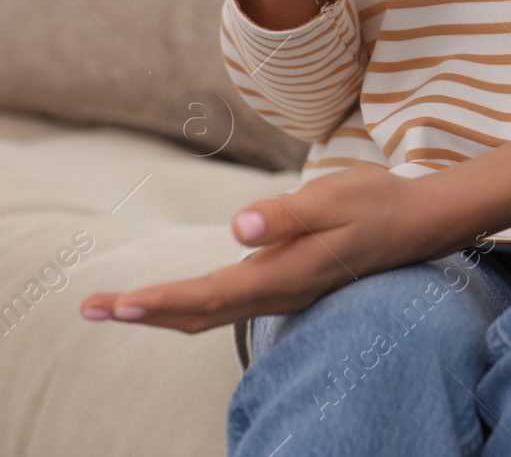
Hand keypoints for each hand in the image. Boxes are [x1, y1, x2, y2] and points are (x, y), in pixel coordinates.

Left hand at [79, 166, 462, 333]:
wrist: (421, 223)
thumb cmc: (377, 202)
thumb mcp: (333, 197)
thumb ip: (286, 215)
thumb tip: (237, 228)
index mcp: (284, 275)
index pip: (209, 296)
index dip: (160, 300)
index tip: (117, 303)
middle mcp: (278, 293)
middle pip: (199, 313)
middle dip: (144, 310)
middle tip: (89, 307)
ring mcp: (282, 292)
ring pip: (211, 313)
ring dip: (161, 309)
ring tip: (116, 304)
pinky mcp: (286, 283)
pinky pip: (227, 304)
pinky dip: (190, 304)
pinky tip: (173, 299)